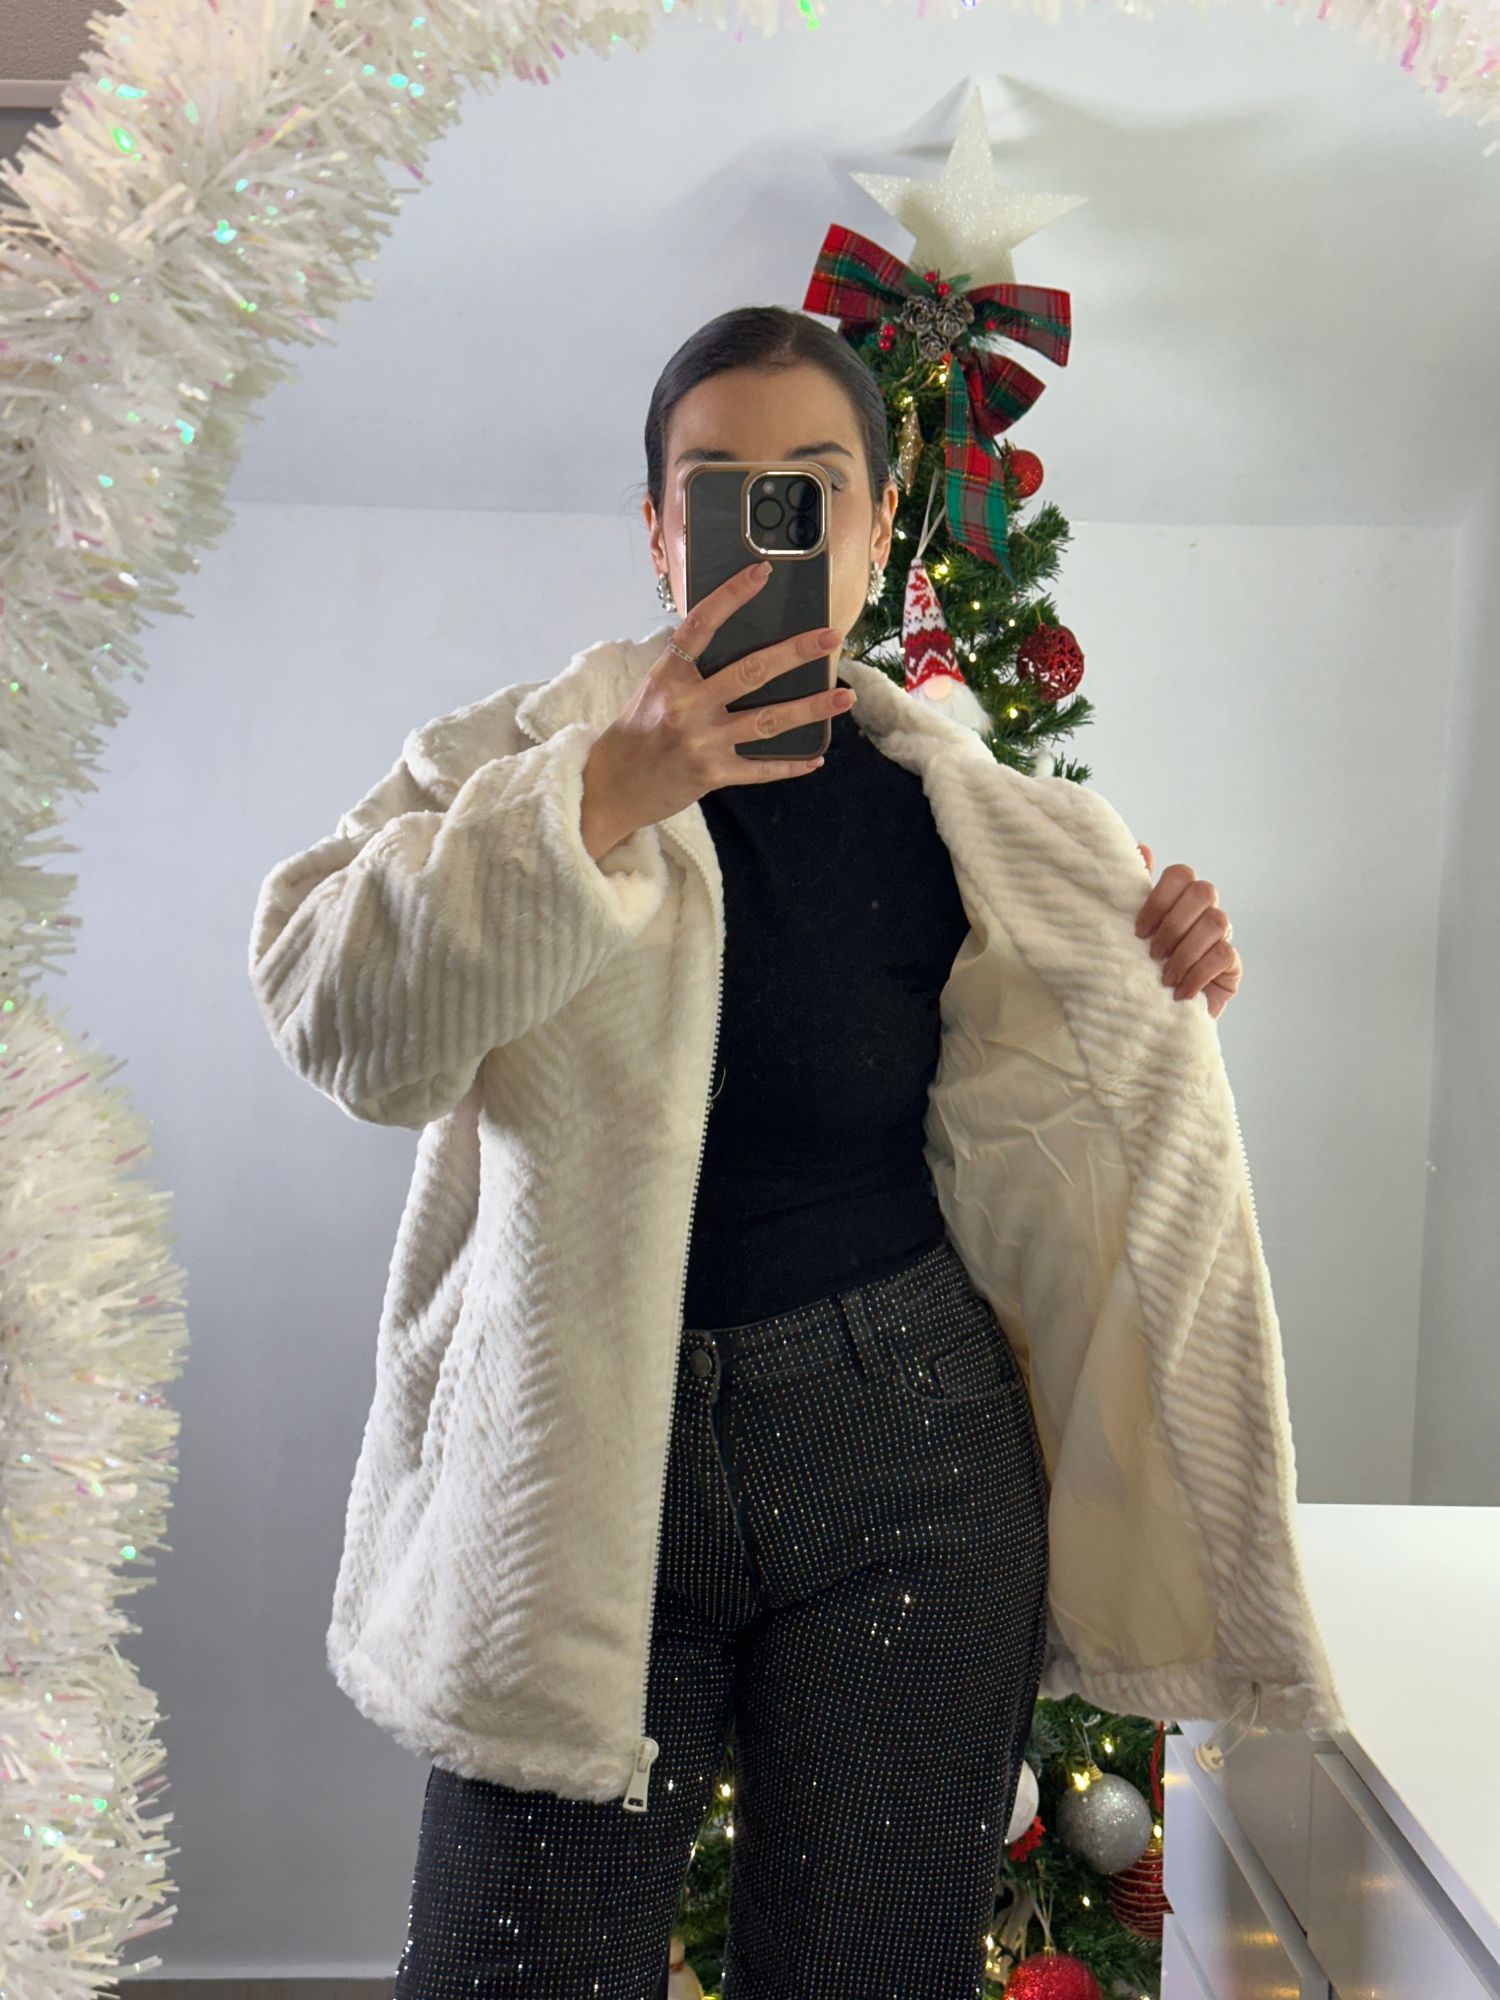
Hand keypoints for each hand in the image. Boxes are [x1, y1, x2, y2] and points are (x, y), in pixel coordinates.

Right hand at [587, 559, 854, 845]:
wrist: (609, 788)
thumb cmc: (635, 733)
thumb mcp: (652, 690)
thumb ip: (688, 670)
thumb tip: (735, 643)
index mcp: (668, 676)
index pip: (701, 625)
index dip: (731, 596)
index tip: (761, 573)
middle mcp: (686, 705)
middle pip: (751, 671)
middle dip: (796, 652)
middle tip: (830, 637)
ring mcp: (701, 741)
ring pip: (768, 720)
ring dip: (810, 708)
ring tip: (844, 697)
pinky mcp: (711, 774)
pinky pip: (760, 769)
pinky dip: (790, 764)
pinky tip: (816, 757)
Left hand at [1133, 845, 1240, 1019]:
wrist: (1154, 1015)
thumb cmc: (1139, 969)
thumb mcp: (1129, 934)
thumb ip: (1133, 895)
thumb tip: (1141, 848)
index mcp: (1177, 898)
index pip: (1180, 874)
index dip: (1160, 898)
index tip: (1138, 930)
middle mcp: (1203, 910)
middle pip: (1203, 892)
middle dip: (1174, 924)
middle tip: (1153, 952)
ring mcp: (1221, 935)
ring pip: (1217, 922)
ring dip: (1186, 951)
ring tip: (1165, 977)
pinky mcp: (1232, 964)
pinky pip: (1224, 956)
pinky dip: (1198, 974)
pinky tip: (1181, 992)